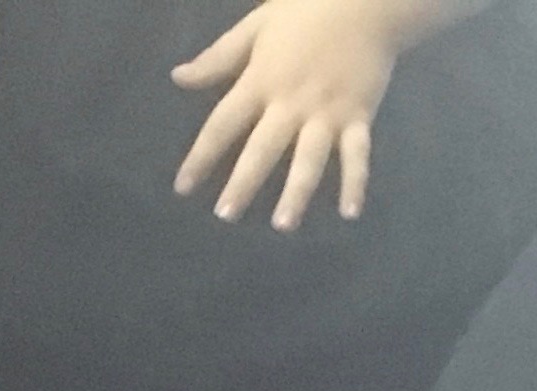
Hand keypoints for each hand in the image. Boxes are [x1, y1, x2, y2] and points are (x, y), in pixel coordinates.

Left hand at [173, 0, 403, 228]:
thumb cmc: (306, 10)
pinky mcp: (358, 116)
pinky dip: (354, 183)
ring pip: (308, 158)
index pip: (224, 123)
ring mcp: (326, 112)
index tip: (183, 188)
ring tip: (282, 224)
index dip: (201, 156)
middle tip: (225, 216)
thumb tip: (178, 77)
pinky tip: (349, 213)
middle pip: (262, 148)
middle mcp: (291, 102)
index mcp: (261, 79)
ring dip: (296, 192)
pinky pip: (357, 154)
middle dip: (243, 183)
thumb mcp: (256, 26)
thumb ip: (218, 57)